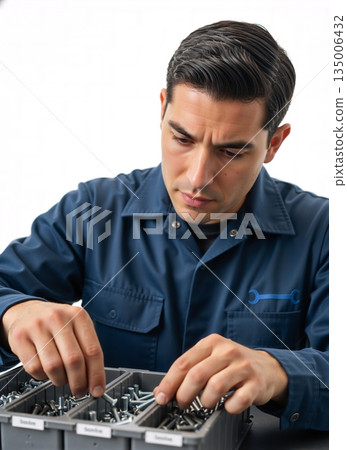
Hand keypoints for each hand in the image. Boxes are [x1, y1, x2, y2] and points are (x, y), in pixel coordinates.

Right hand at [2, 300, 104, 397]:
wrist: (26, 311)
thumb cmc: (56, 323)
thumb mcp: (76, 326)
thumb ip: (87, 349)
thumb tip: (94, 381)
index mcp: (78, 315)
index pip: (92, 350)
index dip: (96, 374)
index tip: (97, 390)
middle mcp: (59, 318)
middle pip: (74, 360)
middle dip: (79, 382)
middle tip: (79, 391)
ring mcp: (38, 326)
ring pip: (54, 367)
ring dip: (60, 380)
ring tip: (62, 378)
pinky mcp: (20, 337)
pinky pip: (34, 368)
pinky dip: (42, 376)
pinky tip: (45, 370)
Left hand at [154, 334, 287, 413]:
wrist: (268, 367)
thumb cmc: (233, 364)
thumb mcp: (211, 358)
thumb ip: (189, 370)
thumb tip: (163, 390)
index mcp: (211, 343)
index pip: (183, 362)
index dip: (169, 382)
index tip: (162, 396)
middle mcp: (227, 351)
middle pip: (196, 375)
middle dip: (184, 395)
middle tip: (182, 404)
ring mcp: (243, 366)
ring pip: (215, 388)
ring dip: (206, 402)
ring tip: (207, 404)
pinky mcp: (256, 383)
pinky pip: (238, 401)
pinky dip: (228, 408)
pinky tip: (227, 405)